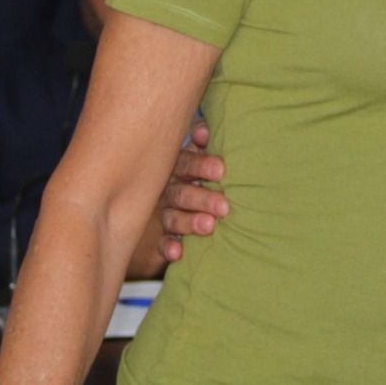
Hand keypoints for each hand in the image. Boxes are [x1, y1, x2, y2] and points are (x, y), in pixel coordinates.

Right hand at [157, 120, 229, 263]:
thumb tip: (204, 132)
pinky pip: (162, 242)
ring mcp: (164, 211)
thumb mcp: (202, 148)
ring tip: (209, 226)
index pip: (187, 163)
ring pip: (173, 217)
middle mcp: (169, 187)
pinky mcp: (163, 234)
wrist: (189, 187)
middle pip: (182, 192)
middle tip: (223, 206)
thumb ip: (203, 137)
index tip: (221, 171)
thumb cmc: (204, 163)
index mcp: (178, 164)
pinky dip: (168, 247)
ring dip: (189, 222)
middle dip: (203, 199)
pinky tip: (177, 253)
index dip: (202, 166)